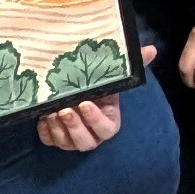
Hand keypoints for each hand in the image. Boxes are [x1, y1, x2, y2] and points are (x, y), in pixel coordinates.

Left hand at [38, 43, 155, 149]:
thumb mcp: (113, 73)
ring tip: (50, 111)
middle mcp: (92, 135)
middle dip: (74, 127)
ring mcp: (72, 139)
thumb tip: (152, 49)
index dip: (94, 120)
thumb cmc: (97, 83)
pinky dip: (45, 132)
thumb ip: (132, 64)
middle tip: (63, 109)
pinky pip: (49, 141)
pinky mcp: (56, 138)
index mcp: (109, 121)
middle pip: (86, 142)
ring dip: (58, 129)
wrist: (76, 86)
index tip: (84, 103)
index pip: (106, 129)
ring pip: (66, 143)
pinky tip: (42, 117)